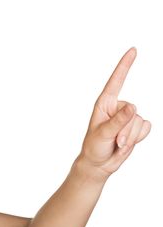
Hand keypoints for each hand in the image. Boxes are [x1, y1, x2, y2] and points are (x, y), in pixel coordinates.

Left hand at [79, 47, 150, 180]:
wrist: (99, 164)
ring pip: (140, 121)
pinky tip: (126, 144)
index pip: (116, 81)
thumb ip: (118, 121)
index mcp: (104, 104)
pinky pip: (146, 128)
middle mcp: (118, 107)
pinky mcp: (136, 127)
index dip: (124, 65)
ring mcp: (128, 117)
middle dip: (125, 130)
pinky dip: (138, 138)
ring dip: (131, 137)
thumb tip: (133, 107)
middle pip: (133, 111)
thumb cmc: (94, 147)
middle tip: (114, 141)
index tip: (133, 50)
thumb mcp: (103, 134)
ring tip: (117, 144)